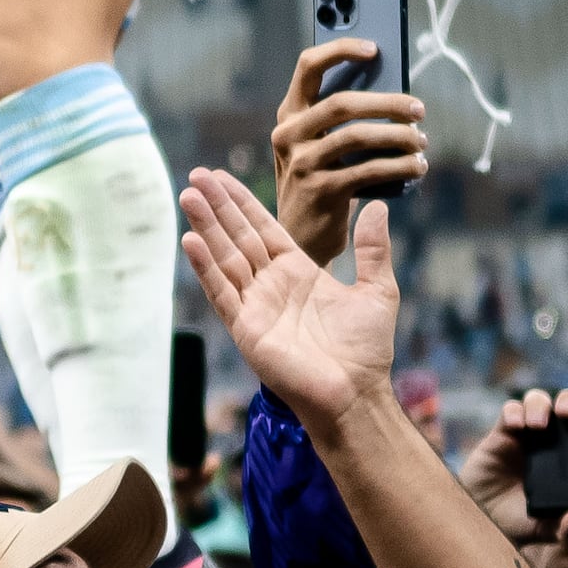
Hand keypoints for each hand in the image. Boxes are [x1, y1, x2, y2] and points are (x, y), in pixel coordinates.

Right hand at [180, 172, 400, 432]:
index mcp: (298, 271)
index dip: (243, 203)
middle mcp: (271, 284)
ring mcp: (254, 304)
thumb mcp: (377, 289)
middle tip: (197, 175)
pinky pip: (221, 291)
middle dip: (218, 206)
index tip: (222, 176)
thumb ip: (372, 249)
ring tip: (189, 196)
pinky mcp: (244, 325)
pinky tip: (191, 241)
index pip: (263, 228)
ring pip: (224, 257)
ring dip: (206, 227)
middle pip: (238, 236)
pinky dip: (205, 266)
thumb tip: (379, 207)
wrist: (355, 392)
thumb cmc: (367, 348)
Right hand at [266, 39, 427, 268]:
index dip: (340, 50)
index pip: (308, 67)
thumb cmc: (324, 182)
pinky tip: (417, 168)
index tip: (375, 47)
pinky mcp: (319, 190)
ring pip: (358, 136)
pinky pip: (368, 170)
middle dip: (387, 103)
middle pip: (341, 103)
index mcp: (289, 115)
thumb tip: (396, 97)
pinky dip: (400, 166)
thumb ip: (344, 121)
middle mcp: (288, 134)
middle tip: (419, 109)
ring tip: (422, 141)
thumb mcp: (323, 147)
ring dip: (399, 137)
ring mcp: (301, 163)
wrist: (303, 237)